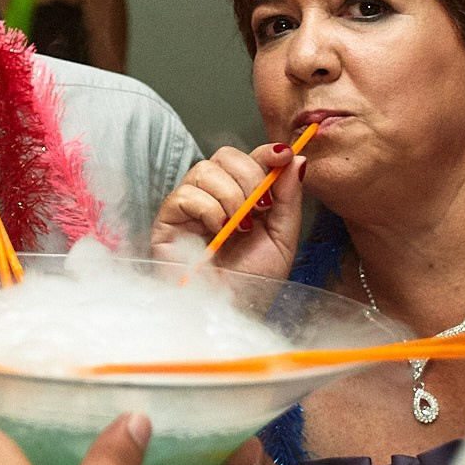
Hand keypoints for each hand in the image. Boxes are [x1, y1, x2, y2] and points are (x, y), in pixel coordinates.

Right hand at [150, 145, 305, 279]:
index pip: (249, 159)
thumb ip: (289, 199)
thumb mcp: (282, 239)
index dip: (265, 152)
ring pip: (204, 170)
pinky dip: (208, 210)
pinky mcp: (168, 219)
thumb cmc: (252, 282)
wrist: (227, 312)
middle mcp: (213, 197)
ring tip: (237, 227)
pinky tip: (216, 232)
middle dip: (249, 177)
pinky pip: (185, 194)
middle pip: (224, 156)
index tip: (282, 155)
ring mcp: (189, 207)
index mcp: (242, 198)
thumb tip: (296, 160)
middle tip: (259, 209)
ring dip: (229, 196)